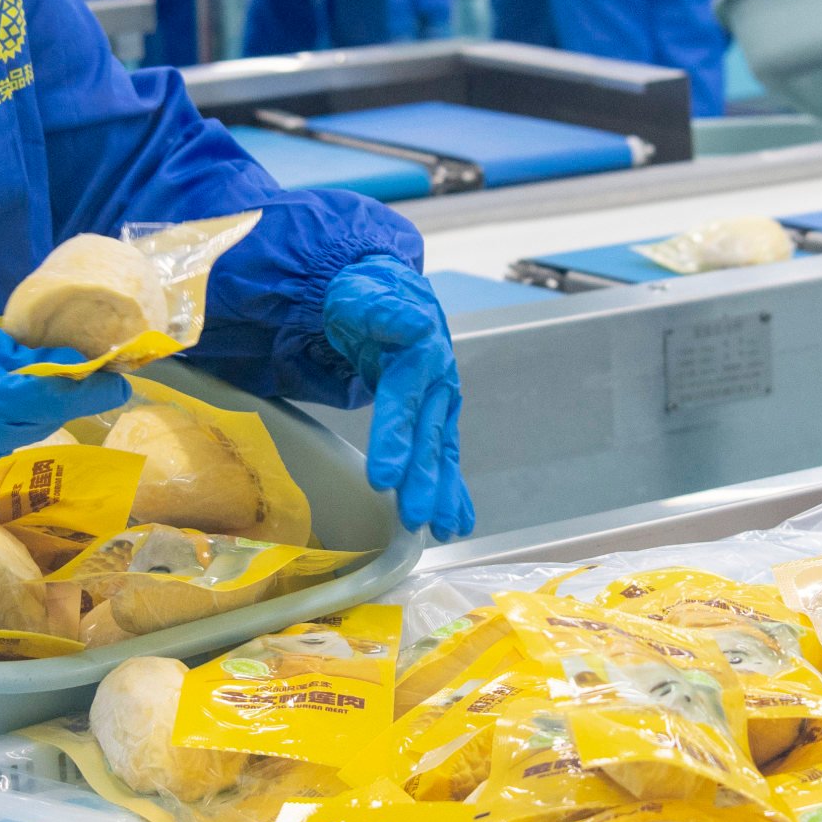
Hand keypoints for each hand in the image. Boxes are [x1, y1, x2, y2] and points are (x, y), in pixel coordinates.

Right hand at [0, 314, 126, 487]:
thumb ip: (12, 354)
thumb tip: (57, 359)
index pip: (56, 397)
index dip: (93, 389)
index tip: (123, 379)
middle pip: (44, 418)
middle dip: (67, 396)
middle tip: (90, 371)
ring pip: (19, 433)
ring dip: (31, 409)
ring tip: (26, 380)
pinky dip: (0, 424)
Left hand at [320, 257, 473, 537]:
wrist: (385, 292)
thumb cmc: (367, 295)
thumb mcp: (365, 292)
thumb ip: (383, 308)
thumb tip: (409, 323)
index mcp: (419, 351)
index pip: (404, 400)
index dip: (395, 439)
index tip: (383, 477)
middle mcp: (437, 381)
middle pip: (429, 435)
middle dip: (423, 479)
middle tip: (416, 518)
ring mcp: (440, 402)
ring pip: (443, 452)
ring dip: (444, 493)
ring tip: (443, 530)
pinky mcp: (436, 417)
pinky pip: (445, 456)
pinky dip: (453, 490)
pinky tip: (457, 522)